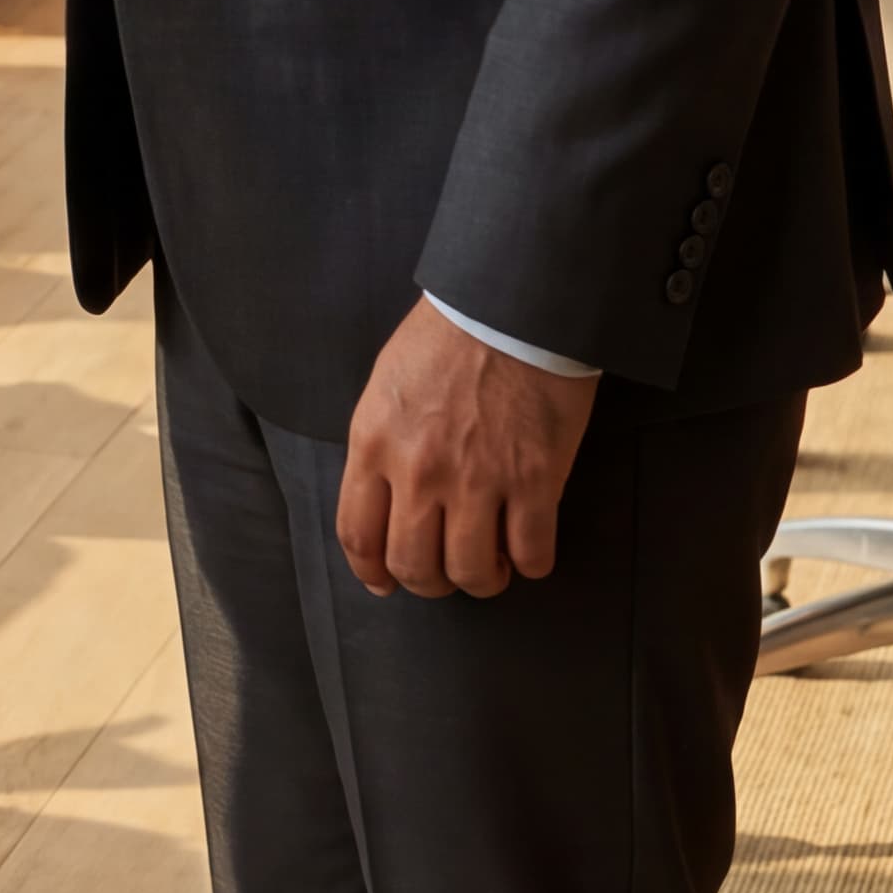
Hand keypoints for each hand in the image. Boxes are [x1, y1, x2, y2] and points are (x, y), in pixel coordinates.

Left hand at [337, 299, 597, 598]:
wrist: (509, 310)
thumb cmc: (444, 341)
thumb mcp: (385, 388)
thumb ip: (380, 448)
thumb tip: (384, 504)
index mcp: (374, 443)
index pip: (357, 534)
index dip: (372, 572)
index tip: (385, 583)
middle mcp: (419, 471)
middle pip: (413, 566)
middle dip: (429, 583)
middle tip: (446, 570)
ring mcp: (478, 480)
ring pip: (471, 573)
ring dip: (481, 579)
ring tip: (490, 561)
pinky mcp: (535, 482)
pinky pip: (532, 556)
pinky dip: (530, 564)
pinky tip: (528, 547)